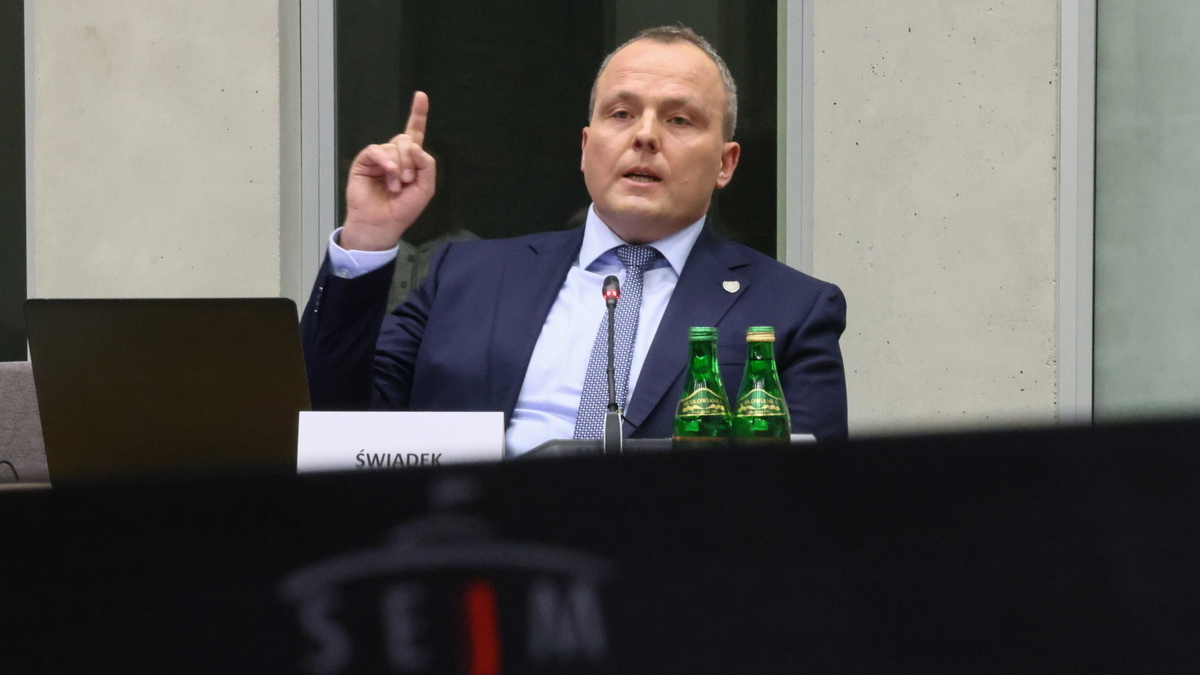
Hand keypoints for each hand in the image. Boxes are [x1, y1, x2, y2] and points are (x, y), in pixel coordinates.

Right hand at [340, 92, 436, 250]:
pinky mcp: (364, 162)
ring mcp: (379, 158)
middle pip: (406, 139)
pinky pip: (377, 150)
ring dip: (400, 167)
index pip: (415, 133)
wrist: (382, 224)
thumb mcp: (425, 188)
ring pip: (393, 146)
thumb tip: (414, 145)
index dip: (418, 114)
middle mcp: (394, 155)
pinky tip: (389, 175)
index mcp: (410, 160)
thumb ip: (427, 164)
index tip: (421, 96)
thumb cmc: (403, 210)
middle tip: (408, 181)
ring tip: (396, 186)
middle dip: (411, 160)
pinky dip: (386, 162)